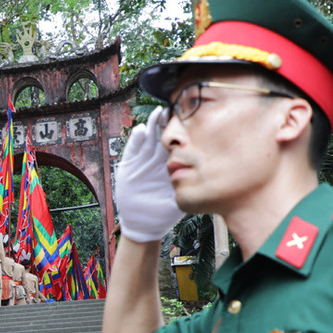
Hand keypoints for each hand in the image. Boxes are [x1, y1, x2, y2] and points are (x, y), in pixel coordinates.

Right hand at [114, 107, 183, 242]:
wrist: (143, 224)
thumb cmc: (164, 213)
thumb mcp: (179, 200)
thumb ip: (187, 188)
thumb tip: (203, 178)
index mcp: (170, 166)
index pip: (176, 145)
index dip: (181, 132)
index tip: (188, 120)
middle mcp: (157, 161)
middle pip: (161, 137)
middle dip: (165, 123)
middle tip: (173, 108)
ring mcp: (142, 163)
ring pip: (148, 140)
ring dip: (151, 126)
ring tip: (157, 113)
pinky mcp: (129, 167)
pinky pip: (132, 150)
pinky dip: (135, 140)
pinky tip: (140, 131)